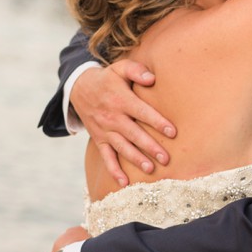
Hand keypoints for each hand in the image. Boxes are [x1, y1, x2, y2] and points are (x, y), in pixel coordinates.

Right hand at [71, 61, 175, 186]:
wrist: (79, 89)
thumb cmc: (107, 79)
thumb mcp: (120, 68)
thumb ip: (136, 71)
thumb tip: (152, 79)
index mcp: (121, 100)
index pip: (142, 112)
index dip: (157, 122)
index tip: (172, 132)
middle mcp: (113, 117)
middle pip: (134, 134)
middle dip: (150, 147)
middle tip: (166, 159)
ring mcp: (105, 130)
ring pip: (122, 147)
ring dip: (135, 159)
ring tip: (150, 169)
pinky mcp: (99, 139)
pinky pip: (106, 157)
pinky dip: (113, 170)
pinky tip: (124, 182)